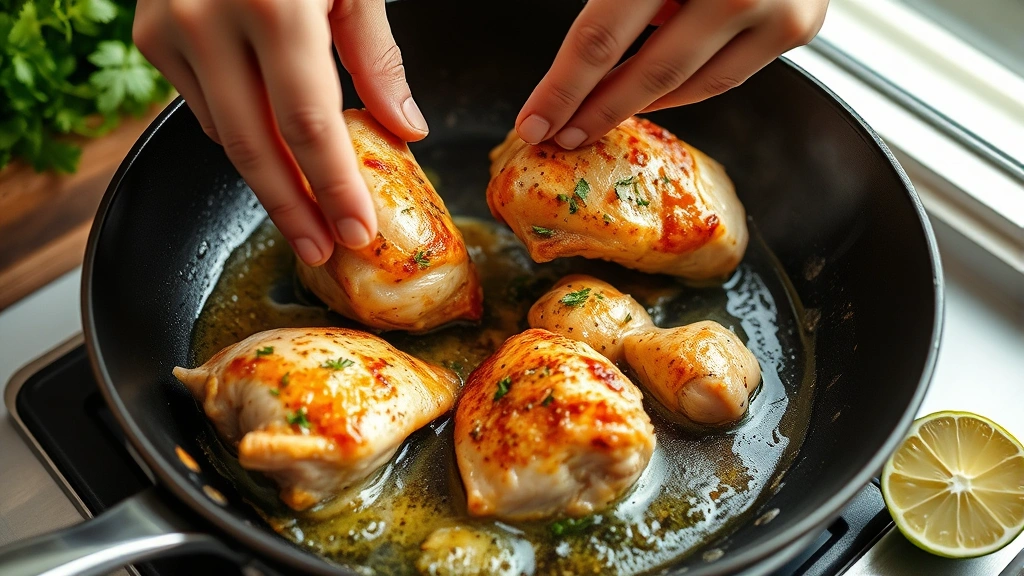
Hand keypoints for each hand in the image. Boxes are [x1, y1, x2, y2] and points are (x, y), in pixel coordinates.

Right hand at [133, 0, 428, 264]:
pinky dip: (240, 131)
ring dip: (268, 178)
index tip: (356, 232)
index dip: (333, 187)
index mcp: (273, 6)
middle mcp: (209, 20)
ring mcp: (169, 27)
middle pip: (255, 147)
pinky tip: (271, 147)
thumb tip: (405, 130)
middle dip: (293, 209)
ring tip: (307, 212)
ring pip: (224, 134)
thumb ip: (375, 56)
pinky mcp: (149, 33)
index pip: (309, 125)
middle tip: (323, 249)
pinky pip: (201, 105)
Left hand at [515, 0, 827, 148]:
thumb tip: (574, 54)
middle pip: (647, 72)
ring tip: (595, 118)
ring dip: (636, 107)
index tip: (532, 123)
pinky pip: (725, 76)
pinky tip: (648, 94)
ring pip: (688, 85)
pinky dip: (683, 89)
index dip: (562, 88)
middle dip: (594, 111)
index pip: (601, 38)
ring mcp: (772, 9)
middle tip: (560, 135)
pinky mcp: (798, 27)